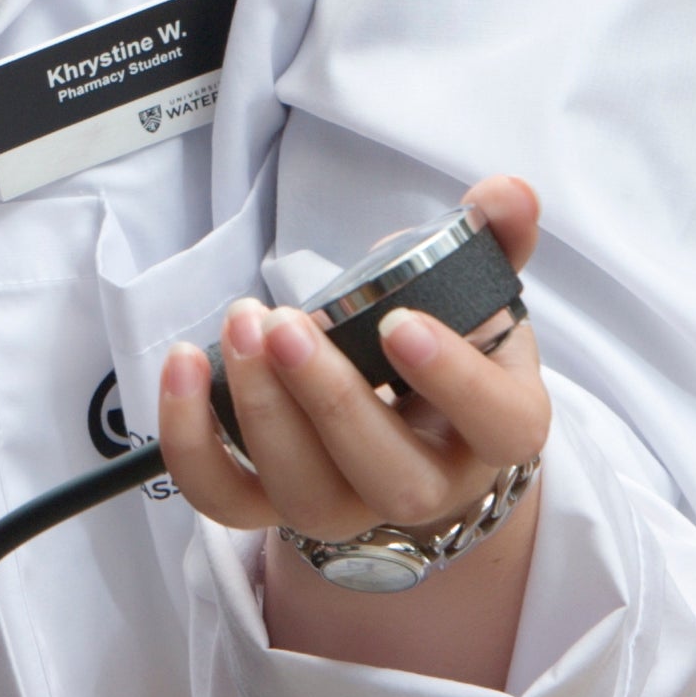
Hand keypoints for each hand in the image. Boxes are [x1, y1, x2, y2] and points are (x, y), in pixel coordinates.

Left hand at [151, 176, 550, 564]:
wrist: (403, 424)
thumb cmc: (440, 351)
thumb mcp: (477, 291)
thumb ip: (494, 237)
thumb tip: (508, 191)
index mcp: (494, 427)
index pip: (498, 424)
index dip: (454, 380)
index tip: (399, 322)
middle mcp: (427, 483)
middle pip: (389, 478)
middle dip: (330, 400)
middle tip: (286, 326)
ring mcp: (349, 505)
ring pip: (307, 497)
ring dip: (261, 413)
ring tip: (241, 325)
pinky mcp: (274, 506)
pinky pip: (226, 500)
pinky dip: (191, 442)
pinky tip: (187, 364)